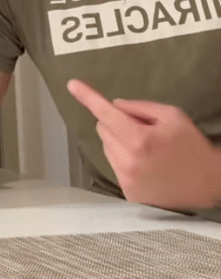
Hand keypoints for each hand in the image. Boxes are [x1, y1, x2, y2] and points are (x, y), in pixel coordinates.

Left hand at [68, 79, 220, 210]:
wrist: (208, 184)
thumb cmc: (191, 146)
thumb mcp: (171, 115)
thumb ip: (139, 107)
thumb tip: (114, 106)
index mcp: (139, 139)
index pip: (105, 113)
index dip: (87, 97)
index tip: (72, 84)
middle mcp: (128, 161)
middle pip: (103, 130)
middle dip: (116, 124)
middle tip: (142, 129)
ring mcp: (126, 180)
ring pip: (107, 148)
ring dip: (119, 143)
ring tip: (147, 149)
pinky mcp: (128, 194)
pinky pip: (114, 166)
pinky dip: (124, 160)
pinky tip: (146, 165)